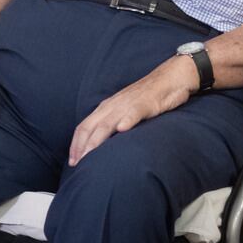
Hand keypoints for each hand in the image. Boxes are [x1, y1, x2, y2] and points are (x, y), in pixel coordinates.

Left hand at [68, 54, 195, 166]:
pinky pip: (134, 113)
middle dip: (81, 146)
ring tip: (90, 155)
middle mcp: (113, 106)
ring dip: (97, 140)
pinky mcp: (146, 103)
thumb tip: (102, 144)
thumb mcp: (124, 110)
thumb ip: (113, 123)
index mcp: (107, 107)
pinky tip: (122, 130)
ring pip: (108, 123)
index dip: (76, 144)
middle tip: (76, 165)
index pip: (84, 126)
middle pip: (91, 126)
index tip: (71, 161)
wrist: (170, 78)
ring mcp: (128, 104)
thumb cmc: (147, 97)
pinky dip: (126, 121)